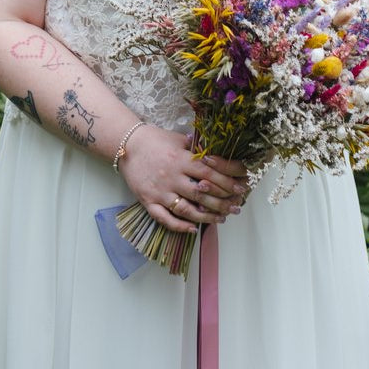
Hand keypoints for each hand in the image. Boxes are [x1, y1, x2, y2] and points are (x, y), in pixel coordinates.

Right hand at [117, 126, 248, 232]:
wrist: (126, 145)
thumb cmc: (154, 140)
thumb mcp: (178, 139)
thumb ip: (196, 148)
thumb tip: (218, 155)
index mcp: (181, 159)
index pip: (210, 171)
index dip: (228, 178)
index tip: (241, 183)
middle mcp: (172, 176)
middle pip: (202, 193)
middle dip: (222, 200)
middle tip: (237, 205)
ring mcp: (160, 191)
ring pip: (187, 209)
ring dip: (206, 216)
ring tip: (222, 218)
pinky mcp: (148, 201)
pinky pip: (165, 218)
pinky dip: (179, 226)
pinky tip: (194, 229)